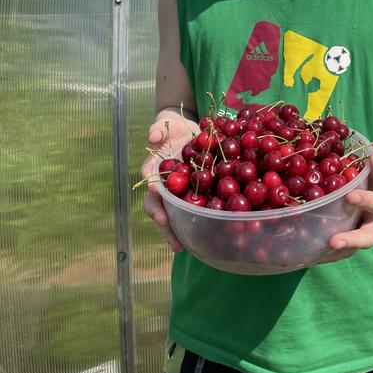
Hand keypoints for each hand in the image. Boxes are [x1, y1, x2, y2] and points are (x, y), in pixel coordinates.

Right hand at [140, 113, 197, 252]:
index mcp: (158, 174)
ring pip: (183, 214)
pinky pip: (206, 205)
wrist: (189, 128)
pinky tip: (220, 229)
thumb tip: (154, 137)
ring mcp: (185, 191)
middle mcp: (170, 187)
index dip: (155, 204)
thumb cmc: (171, 128)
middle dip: (170, 228)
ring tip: (190, 247)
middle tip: (176, 242)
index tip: (160, 213)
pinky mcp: (202, 189)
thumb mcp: (164, 125)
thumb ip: (158, 130)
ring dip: (186, 231)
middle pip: (166, 211)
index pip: (152, 192)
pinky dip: (211, 217)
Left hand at [324, 140, 372, 263]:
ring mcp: (363, 224)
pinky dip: (326, 249)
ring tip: (315, 255)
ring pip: (353, 245)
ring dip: (336, 252)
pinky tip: (308, 251)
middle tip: (333, 242)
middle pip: (368, 236)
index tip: (350, 196)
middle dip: (351, 241)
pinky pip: (341, 240)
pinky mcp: (350, 225)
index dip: (366, 201)